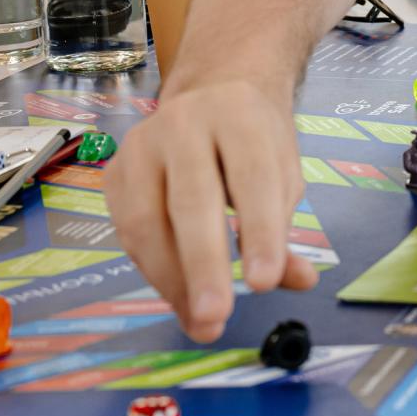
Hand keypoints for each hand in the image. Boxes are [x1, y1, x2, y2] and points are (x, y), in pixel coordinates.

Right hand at [105, 76, 315, 341]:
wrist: (212, 94)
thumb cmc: (253, 140)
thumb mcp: (282, 172)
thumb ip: (282, 228)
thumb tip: (301, 280)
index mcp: (239, 114)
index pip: (252, 177)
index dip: (259, 231)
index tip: (264, 283)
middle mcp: (185, 123)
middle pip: (191, 200)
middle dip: (204, 264)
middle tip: (216, 317)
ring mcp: (141, 145)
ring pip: (147, 221)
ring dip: (172, 280)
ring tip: (201, 321)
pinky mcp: (115, 171)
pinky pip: (128, 231)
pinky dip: (154, 271)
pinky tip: (180, 297)